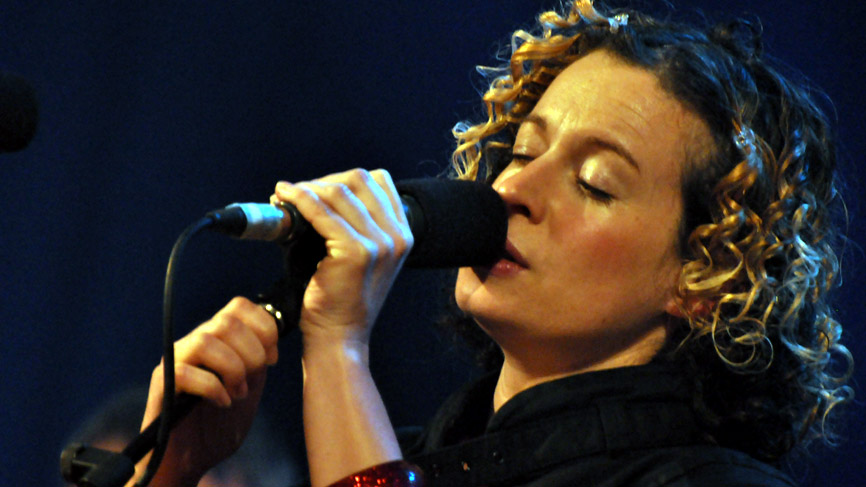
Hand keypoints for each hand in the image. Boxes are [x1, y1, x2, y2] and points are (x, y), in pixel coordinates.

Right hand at [137, 297, 278, 486]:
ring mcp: (176, 360)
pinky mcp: (162, 384)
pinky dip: (213, 388)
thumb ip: (258, 359)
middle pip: (227, 321)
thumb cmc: (220, 423)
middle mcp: (194, 342)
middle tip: (251, 382)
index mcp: (218, 338)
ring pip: (206, 341)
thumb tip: (271, 338)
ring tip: (237, 393)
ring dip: (232, 369)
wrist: (191, 458)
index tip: (272, 358)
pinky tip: (222, 403)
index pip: (239, 306)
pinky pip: (186, 373)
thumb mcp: (250, 385)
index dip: (264, 328)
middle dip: (252, 353)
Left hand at [272, 168, 413, 348]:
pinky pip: (321, 212)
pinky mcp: (357, 251)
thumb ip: (349, 222)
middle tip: (296, 193)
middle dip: (324, 181)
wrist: (339, 336)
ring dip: (307, 188)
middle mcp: (397, 236)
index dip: (343, 179)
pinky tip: (284, 198)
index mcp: (403, 234)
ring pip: (339, 192)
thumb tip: (309, 189)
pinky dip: (299, 200)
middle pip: (360, 180)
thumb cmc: (338, 297)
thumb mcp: (356, 255)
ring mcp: (380, 243)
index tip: (317, 190)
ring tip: (285, 195)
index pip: (379, 181)